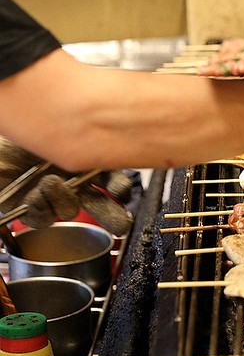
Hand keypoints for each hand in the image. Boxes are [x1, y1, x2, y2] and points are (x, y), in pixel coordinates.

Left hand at [0, 138, 132, 233]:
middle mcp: (72, 182)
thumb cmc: (28, 130)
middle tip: (118, 225)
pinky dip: (40, 207)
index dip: (120, 189)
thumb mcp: (63, 130)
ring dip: (64, 199)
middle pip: (100, 205)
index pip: (113, 180)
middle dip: (112, 217)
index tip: (119, 191)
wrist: (0, 143)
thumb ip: (90, 145)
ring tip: (51, 182)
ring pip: (70, 211)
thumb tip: (115, 149)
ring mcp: (51, 197)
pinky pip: (43, 218)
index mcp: (85, 161)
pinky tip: (34, 194)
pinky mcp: (29, 208)